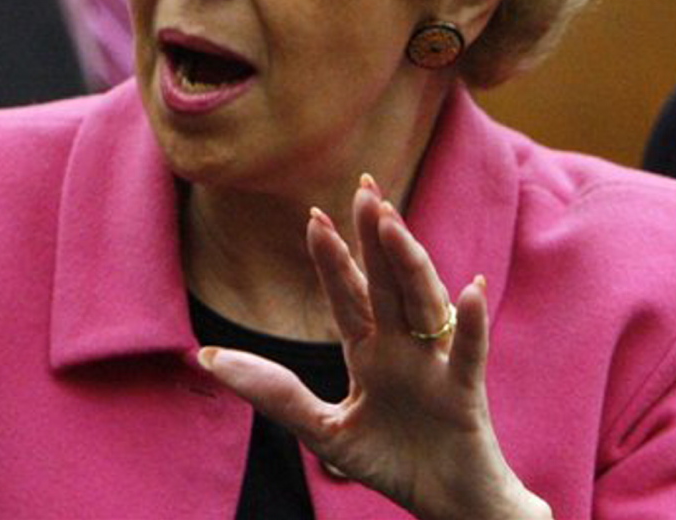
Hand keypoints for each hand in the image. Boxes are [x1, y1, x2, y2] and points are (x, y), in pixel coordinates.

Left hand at [197, 175, 552, 519]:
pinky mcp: (464, 393)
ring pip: (422, 302)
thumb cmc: (391, 462)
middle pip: (386, 282)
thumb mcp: (323, 429)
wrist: (449, 508)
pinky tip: (470, 290)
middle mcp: (402, 346)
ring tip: (392, 224)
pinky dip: (470, 324)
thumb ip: (273, 392)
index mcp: (370, 351)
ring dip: (409, 263)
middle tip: (364, 188)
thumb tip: (205, 357)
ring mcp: (434, 364)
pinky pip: (468, 353)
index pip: (349, 294)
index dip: (332, 257)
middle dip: (374, 237)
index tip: (313, 216)